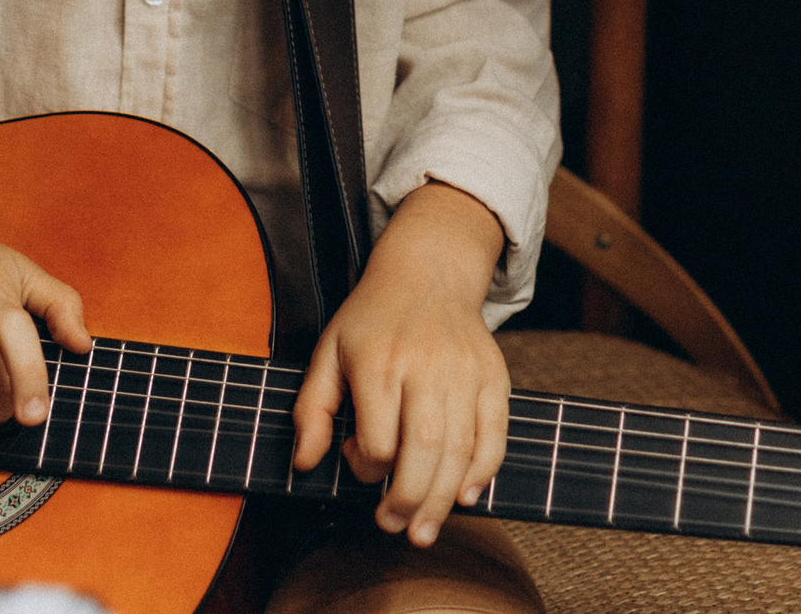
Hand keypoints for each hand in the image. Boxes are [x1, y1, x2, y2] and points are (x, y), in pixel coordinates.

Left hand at [290, 182, 509, 546]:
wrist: (428, 269)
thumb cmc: (371, 318)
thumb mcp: (327, 352)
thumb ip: (310, 410)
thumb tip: (304, 463)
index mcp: (378, 362)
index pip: (376, 440)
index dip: (364, 468)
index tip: (355, 461)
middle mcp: (424, 366)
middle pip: (422, 450)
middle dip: (408, 501)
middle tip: (394, 527)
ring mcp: (464, 371)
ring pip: (460, 449)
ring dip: (442, 500)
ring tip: (423, 531)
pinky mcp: (492, 376)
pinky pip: (495, 433)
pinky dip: (484, 471)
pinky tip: (465, 496)